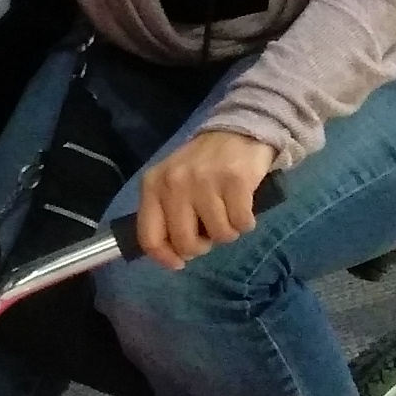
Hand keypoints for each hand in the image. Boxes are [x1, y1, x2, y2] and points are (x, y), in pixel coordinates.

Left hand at [130, 131, 279, 269]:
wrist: (237, 133)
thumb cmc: (202, 167)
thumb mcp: (173, 185)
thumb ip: (167, 216)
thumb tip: (174, 257)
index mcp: (152, 186)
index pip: (149, 237)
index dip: (165, 258)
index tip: (180, 263)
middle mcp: (174, 183)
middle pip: (185, 242)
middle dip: (202, 246)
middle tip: (210, 231)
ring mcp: (204, 181)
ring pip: (218, 235)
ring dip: (228, 231)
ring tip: (228, 212)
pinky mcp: (234, 180)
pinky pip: (241, 223)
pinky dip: (246, 222)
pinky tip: (243, 206)